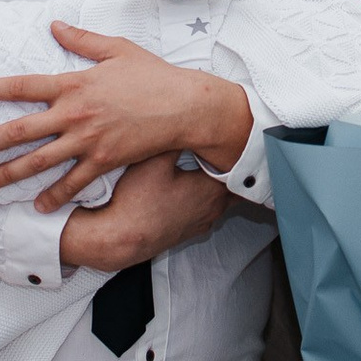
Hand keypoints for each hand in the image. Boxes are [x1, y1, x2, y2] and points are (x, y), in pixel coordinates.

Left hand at [0, 22, 252, 212]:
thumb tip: (55, 25)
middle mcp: (74, 113)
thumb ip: (82, 39)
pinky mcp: (104, 161)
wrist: (185, 105)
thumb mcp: (117, 49)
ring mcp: (88, 140)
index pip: (23, 86)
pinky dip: (54, 196)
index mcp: (74, 84)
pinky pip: (73, 182)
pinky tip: (37, 206)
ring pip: (40, 160)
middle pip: (21, 130)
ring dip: (10, 172)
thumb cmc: (153, 74)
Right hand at [58, 152, 231, 271]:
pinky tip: (188, 189)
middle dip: (230, 166)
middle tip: (223, 150)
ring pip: (222, 198)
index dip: (234, 149)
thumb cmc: (137, 202)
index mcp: (212, 189)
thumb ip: (175, 139)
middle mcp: (214, 208)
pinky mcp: (189, 231)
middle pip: (235, 183)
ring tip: (206, 167)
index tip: (231, 137)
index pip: (239, 165)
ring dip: (217, 184)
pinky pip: (207, 210)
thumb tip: (185, 123)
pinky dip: (205, 198)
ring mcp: (203, 221)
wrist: (121, 238)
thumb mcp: (155, 160)